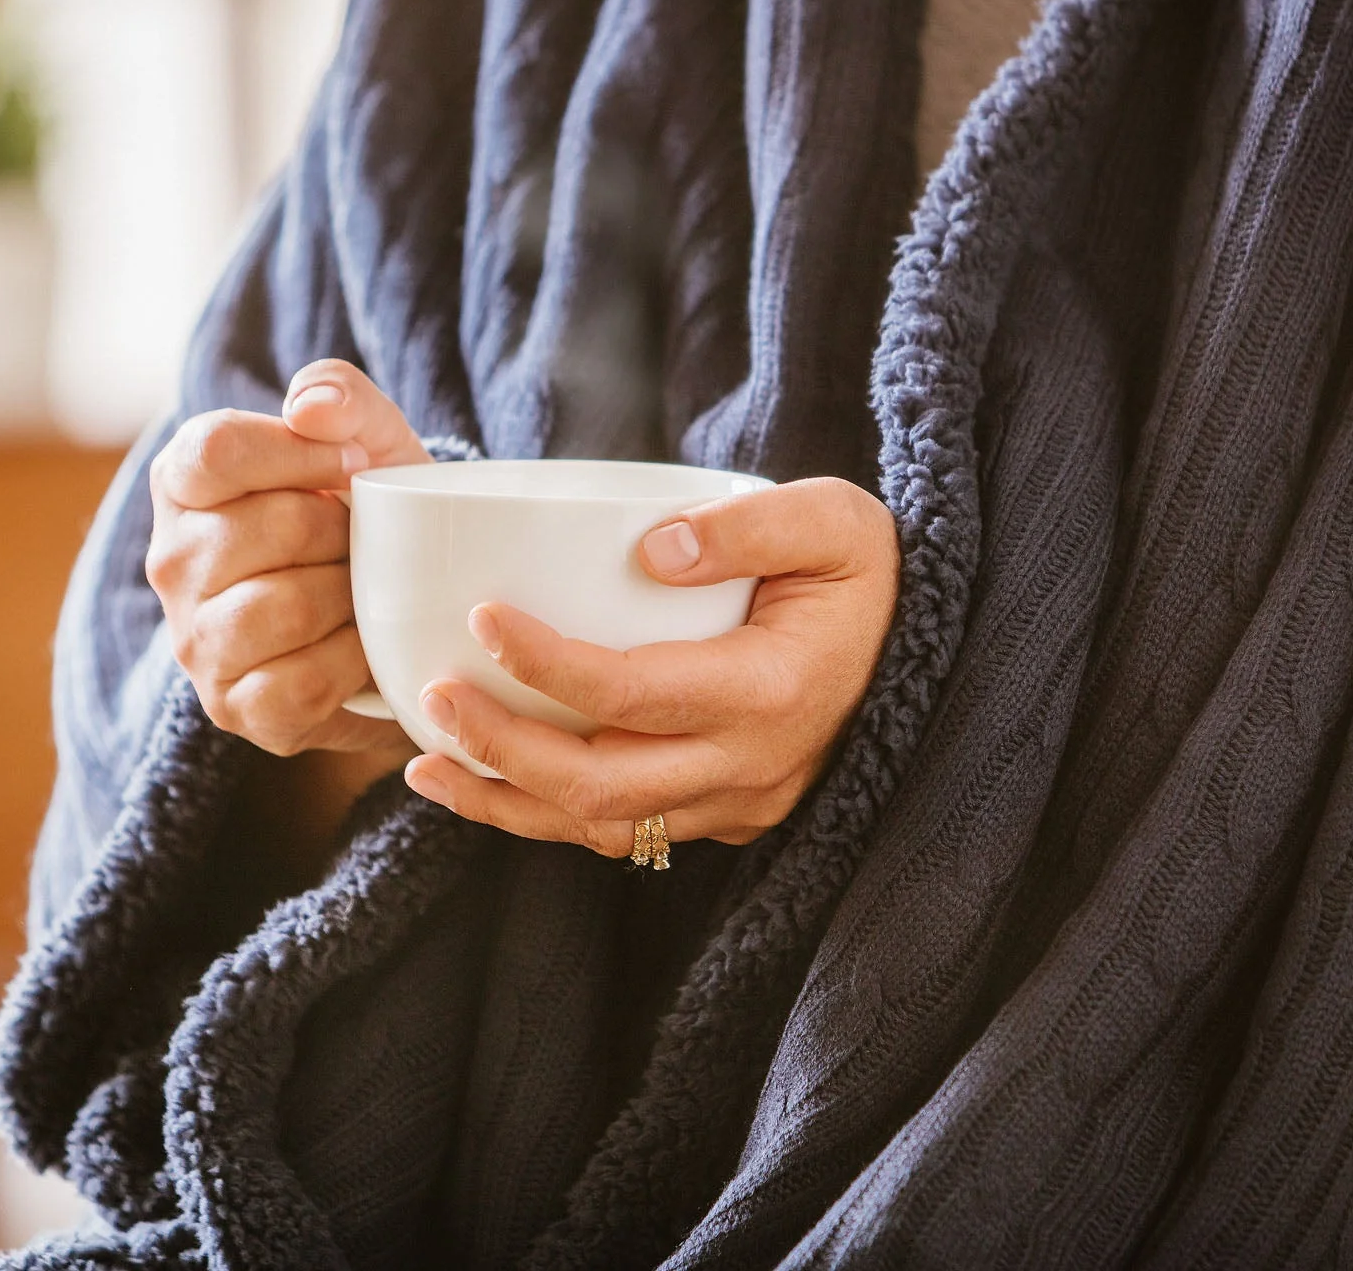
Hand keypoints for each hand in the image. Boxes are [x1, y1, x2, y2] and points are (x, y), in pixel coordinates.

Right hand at [145, 358, 428, 756]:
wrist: (398, 612)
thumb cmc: (367, 514)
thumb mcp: (369, 439)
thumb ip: (342, 395)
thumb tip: (307, 408)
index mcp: (184, 483)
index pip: (215, 450)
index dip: (299, 454)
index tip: (355, 465)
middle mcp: (171, 562)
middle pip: (268, 528)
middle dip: (340, 532)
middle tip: (359, 541)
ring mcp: (195, 642)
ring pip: (286, 607)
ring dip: (349, 597)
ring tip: (358, 590)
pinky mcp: (234, 707)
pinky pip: (305, 680)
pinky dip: (353, 661)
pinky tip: (358, 645)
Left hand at [401, 478, 898, 852]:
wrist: (926, 652)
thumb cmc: (867, 576)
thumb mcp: (833, 522)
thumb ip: (750, 526)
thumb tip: (653, 547)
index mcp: (771, 693)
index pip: (631, 694)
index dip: (546, 663)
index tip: (482, 617)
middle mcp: (749, 767)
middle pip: (600, 784)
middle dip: (502, 750)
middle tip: (431, 697)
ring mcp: (735, 804)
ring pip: (601, 826)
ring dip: (506, 802)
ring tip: (426, 766)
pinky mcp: (721, 815)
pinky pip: (621, 831)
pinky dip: (546, 814)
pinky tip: (486, 783)